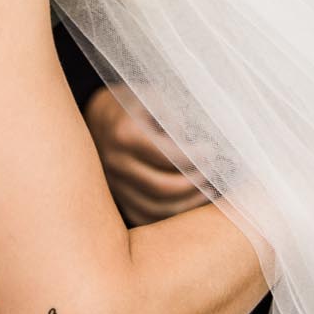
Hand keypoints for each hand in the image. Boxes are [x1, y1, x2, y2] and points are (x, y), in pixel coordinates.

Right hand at [84, 87, 207, 225]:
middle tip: (214, 175)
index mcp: (125, 133)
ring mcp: (113, 182)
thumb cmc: (134, 104)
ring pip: (156, 208)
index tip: (212, 152)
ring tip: (207, 191)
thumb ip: (174, 116)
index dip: (196, 158)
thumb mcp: (152, 96)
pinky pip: (145, 217)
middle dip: (195, 184)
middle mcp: (115, 161)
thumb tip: (196, 142)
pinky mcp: (116, 197)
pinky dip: (170, 217)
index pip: (168, 156)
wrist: (99, 117)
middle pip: (163, 187)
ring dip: (187, 204)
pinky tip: (188, 203)